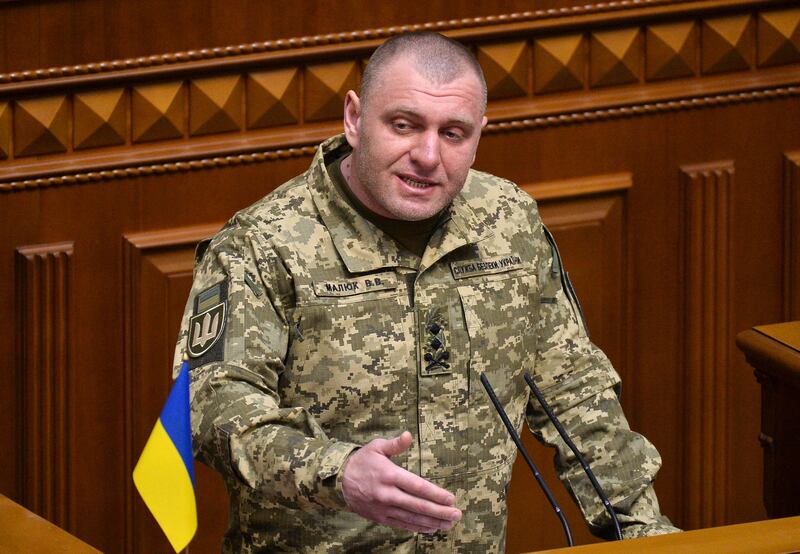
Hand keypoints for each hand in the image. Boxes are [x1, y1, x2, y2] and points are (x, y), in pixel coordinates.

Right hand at [341, 431, 461, 533]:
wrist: (339, 481)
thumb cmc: (362, 460)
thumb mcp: (376, 446)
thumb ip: (395, 444)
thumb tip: (408, 435)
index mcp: (389, 475)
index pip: (417, 487)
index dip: (436, 494)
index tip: (451, 498)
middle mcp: (388, 494)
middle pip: (418, 506)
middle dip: (440, 511)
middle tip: (457, 514)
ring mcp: (384, 508)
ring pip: (412, 518)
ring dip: (433, 522)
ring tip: (449, 523)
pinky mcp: (380, 518)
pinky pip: (402, 525)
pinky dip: (418, 528)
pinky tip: (431, 528)